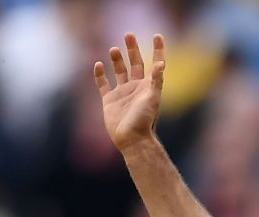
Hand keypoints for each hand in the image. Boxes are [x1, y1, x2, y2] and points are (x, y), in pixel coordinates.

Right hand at [94, 32, 165, 150]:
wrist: (131, 139)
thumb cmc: (144, 120)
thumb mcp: (152, 98)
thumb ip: (156, 80)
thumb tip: (160, 63)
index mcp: (148, 86)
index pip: (154, 63)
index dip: (157, 50)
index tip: (157, 36)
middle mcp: (135, 87)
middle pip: (135, 63)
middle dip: (132, 49)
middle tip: (128, 34)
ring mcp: (122, 93)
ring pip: (119, 71)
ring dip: (117, 60)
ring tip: (114, 49)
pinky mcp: (109, 101)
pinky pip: (103, 84)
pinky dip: (100, 75)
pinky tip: (98, 64)